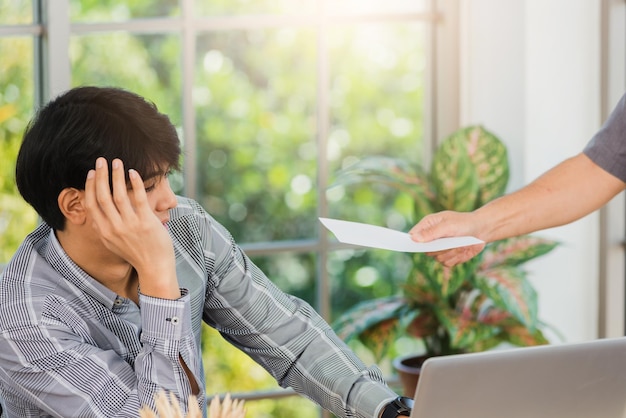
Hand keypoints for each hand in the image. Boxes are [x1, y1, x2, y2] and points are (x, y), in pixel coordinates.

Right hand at [84, 157, 178, 298]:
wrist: (155, 268)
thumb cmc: (137, 254)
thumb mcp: (114, 243)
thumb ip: (106, 229)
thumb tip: (97, 215)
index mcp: (104, 232)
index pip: (92, 205)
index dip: (90, 187)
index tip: (92, 173)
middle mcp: (114, 228)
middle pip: (102, 196)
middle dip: (101, 176)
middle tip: (101, 160)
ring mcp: (130, 225)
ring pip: (118, 194)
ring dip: (116, 175)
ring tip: (117, 161)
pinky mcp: (145, 222)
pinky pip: (138, 197)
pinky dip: (134, 183)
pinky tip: (133, 172)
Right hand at [409, 210, 485, 266]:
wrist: (481, 230)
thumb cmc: (464, 223)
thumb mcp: (448, 225)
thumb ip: (431, 232)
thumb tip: (413, 238)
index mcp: (427, 225)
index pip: (413, 235)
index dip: (411, 241)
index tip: (412, 245)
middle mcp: (431, 238)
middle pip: (425, 250)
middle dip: (439, 248)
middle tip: (450, 240)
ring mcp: (439, 249)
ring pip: (437, 258)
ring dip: (450, 252)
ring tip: (460, 243)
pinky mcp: (447, 257)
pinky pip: (446, 263)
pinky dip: (456, 258)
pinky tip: (462, 249)